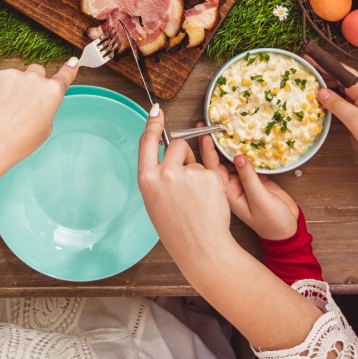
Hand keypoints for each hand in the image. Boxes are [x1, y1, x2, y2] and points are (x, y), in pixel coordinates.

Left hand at [0, 61, 78, 185]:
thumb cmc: (17, 143)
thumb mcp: (44, 130)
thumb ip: (46, 108)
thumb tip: (40, 99)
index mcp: (51, 92)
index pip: (64, 76)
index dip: (68, 70)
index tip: (72, 62)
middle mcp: (34, 79)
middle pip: (37, 72)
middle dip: (32, 83)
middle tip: (21, 103)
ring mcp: (12, 74)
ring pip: (15, 76)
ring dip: (12, 87)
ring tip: (3, 111)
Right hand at [137, 107, 235, 263]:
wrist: (201, 247)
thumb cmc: (176, 228)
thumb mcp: (154, 200)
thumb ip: (156, 176)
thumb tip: (163, 153)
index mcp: (147, 179)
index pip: (146, 141)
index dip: (152, 124)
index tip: (156, 110)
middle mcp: (165, 173)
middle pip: (176, 145)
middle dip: (182, 155)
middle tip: (185, 180)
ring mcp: (188, 174)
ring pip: (194, 159)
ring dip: (197, 172)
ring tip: (196, 199)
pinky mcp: (210, 177)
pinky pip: (209, 170)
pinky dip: (211, 183)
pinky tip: (208, 200)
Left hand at [198, 126, 300, 240]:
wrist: (287, 231)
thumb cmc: (271, 223)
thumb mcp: (260, 200)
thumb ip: (249, 178)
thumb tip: (238, 156)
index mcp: (227, 192)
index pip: (213, 167)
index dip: (208, 149)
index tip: (205, 133)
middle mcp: (231, 184)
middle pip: (219, 160)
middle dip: (214, 143)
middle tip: (208, 124)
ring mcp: (243, 180)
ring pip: (232, 159)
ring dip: (228, 144)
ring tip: (222, 126)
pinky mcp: (255, 177)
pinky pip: (247, 160)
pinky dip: (244, 150)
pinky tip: (242, 138)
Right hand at [306, 55, 357, 159]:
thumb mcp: (355, 120)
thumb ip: (337, 104)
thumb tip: (320, 92)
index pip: (339, 70)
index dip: (323, 63)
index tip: (308, 57)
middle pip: (339, 75)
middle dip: (322, 71)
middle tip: (304, 69)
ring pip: (341, 85)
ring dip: (327, 82)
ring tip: (310, 81)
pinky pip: (345, 95)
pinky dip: (333, 93)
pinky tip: (324, 96)